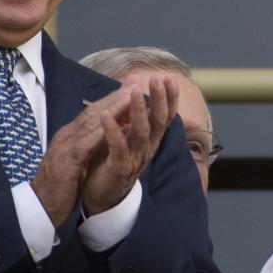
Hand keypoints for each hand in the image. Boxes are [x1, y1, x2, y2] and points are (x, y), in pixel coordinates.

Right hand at [30, 88, 129, 226]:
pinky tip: (113, 124)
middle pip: (93, 111)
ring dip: (112, 107)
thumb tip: (103, 134)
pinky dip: (99, 132)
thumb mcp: (75, 161)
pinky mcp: (65, 163)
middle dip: (116, 96)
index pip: (93, 113)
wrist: (38, 207)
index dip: (113, 100)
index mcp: (69, 136)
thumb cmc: (58, 186)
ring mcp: (64, 148)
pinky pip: (84, 144)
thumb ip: (86, 146)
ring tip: (131, 95)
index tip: (131, 88)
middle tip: (135, 82)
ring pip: (90, 122)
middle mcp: (67, 137)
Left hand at [81, 74, 178, 216]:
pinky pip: (118, 148)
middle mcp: (147, 147)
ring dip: (139, 111)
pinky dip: (112, 131)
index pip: (165, 114)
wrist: (102, 195)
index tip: (169, 77)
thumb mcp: (125, 130)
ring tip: (135, 92)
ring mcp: (134, 158)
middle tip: (158, 79)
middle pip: (158, 120)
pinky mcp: (120, 168)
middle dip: (160, 99)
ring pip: (141, 132)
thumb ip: (130, 109)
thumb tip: (135, 80)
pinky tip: (105, 115)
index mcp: (150, 137)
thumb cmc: (113, 159)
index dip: (169, 97)